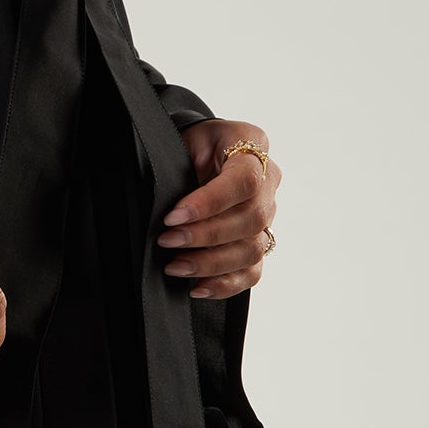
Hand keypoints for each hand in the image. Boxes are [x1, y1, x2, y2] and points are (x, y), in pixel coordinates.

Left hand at [158, 121, 279, 300]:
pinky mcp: (259, 241)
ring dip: (211, 264)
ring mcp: (267, 215)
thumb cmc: (193, 146)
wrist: (203, 153)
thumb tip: (159, 205)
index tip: (173, 217)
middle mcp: (268, 183)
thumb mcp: (185, 140)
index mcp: (252, 147)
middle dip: (205, 236)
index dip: (210, 203)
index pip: (245, 181)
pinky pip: (252, 271)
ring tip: (175, 266)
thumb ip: (179, 165)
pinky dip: (225, 284)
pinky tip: (197, 287)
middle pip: (251, 219)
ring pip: (253, 249)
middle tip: (167, 241)